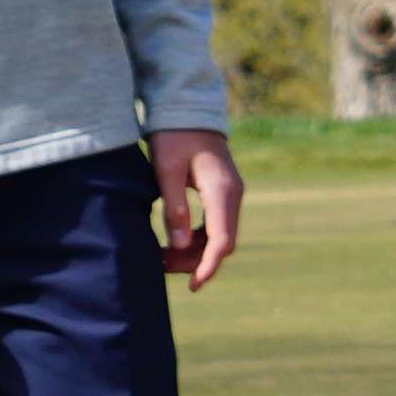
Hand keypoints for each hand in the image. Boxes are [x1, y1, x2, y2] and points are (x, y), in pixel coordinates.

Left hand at [152, 128, 244, 288]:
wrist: (187, 108)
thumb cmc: (173, 135)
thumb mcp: (166, 170)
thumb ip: (175, 208)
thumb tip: (180, 245)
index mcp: (222, 191)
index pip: (221, 241)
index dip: (207, 266)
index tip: (193, 286)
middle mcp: (233, 195)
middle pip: (222, 243)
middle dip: (196, 262)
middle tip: (162, 267)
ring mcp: (230, 195)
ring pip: (219, 237)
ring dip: (195, 252)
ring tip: (163, 258)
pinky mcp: (222, 194)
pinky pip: (215, 226)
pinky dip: (197, 239)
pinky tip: (175, 244)